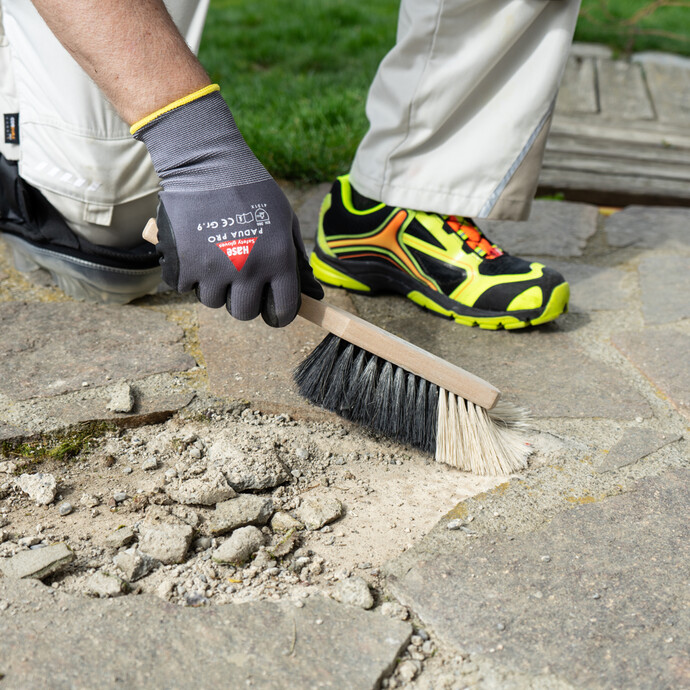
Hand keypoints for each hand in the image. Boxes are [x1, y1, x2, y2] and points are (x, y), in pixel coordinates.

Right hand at [133, 85, 322, 326]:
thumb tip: (312, 294)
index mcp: (277, 261)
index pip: (282, 311)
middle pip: (244, 313)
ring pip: (213, 301)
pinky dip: (187, 275)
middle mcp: (247, 270)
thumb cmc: (253, 190)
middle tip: (239, 281)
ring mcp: (213, 269)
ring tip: (215, 259)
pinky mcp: (183, 264)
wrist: (207, 164)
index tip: (273, 310)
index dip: (279, 314)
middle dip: (243, 301)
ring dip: (214, 287)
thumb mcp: (286, 220)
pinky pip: (184, 287)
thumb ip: (297, 259)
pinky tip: (194, 253)